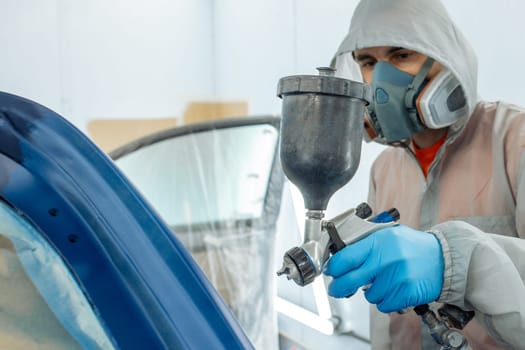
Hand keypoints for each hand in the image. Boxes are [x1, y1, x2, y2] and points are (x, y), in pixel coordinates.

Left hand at [323, 224, 443, 312]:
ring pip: (368, 295)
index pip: (345, 257)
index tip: (331, 271)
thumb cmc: (413, 247)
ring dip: (372, 292)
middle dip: (339, 287)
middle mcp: (386, 259)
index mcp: (378, 242)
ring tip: (386, 281)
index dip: (334, 267)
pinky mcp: (405, 293)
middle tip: (337, 289)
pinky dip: (386, 300)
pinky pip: (383, 304)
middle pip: (349, 280)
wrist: (443, 259)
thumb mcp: (388, 235)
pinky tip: (395, 289)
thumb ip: (366, 244)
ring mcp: (396, 277)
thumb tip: (341, 256)